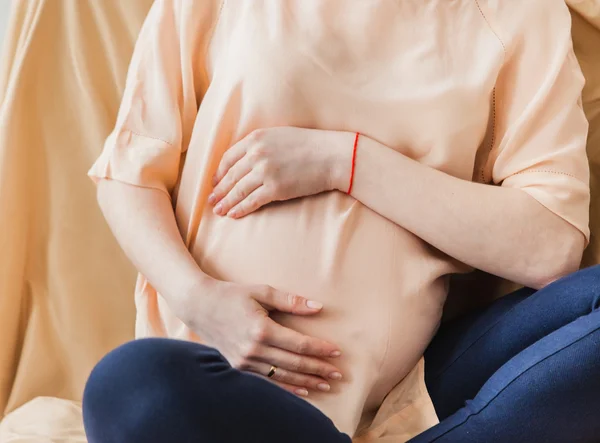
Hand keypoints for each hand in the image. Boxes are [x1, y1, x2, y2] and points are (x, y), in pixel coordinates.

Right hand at [181, 278, 342, 396]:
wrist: (199, 305)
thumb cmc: (232, 295)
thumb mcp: (261, 291)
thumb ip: (290, 301)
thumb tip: (317, 308)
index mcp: (261, 329)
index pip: (298, 344)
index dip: (319, 349)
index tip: (336, 352)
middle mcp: (253, 349)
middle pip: (294, 363)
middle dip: (318, 369)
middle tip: (338, 373)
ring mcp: (244, 361)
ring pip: (282, 376)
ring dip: (306, 381)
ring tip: (326, 384)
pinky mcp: (238, 367)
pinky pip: (267, 382)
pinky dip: (287, 388)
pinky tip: (302, 391)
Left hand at [208, 127, 351, 217]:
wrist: (332, 156)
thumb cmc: (310, 145)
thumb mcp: (280, 136)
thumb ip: (261, 145)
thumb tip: (246, 160)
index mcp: (256, 138)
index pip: (229, 157)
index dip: (219, 173)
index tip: (215, 182)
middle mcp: (257, 154)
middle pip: (230, 176)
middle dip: (219, 190)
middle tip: (211, 200)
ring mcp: (265, 172)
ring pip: (238, 190)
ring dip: (226, 202)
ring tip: (219, 211)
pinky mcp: (275, 189)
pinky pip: (252, 201)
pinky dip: (241, 209)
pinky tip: (234, 214)